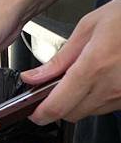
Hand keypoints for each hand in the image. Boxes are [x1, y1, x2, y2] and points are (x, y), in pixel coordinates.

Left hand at [22, 0, 120, 124]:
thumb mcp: (90, 27)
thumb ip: (58, 59)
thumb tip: (33, 77)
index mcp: (94, 66)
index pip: (57, 106)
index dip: (39, 115)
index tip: (32, 112)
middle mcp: (110, 86)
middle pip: (69, 114)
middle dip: (57, 106)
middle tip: (55, 90)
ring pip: (88, 112)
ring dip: (78, 102)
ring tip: (84, 77)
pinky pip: (107, 107)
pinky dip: (97, 98)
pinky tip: (101, 78)